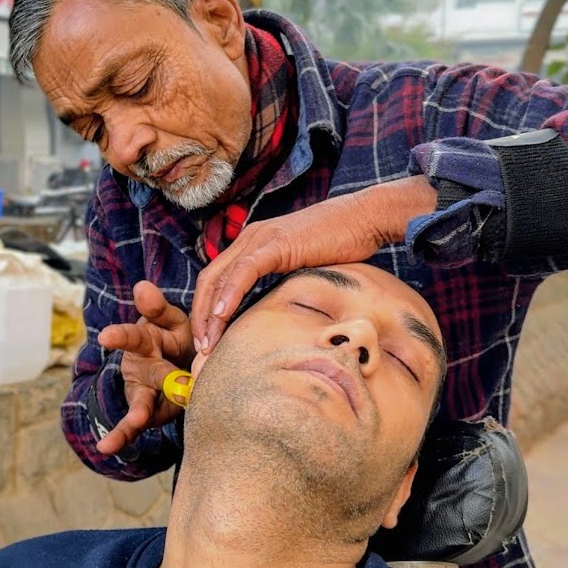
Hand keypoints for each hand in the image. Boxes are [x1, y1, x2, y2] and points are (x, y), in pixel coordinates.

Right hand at [95, 281, 193, 454]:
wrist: (178, 362)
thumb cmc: (175, 337)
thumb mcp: (171, 319)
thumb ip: (158, 309)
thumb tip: (142, 287)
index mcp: (144, 339)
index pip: (131, 335)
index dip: (119, 337)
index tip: (105, 338)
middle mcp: (137, 366)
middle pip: (149, 372)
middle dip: (161, 378)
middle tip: (182, 386)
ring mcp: (140, 391)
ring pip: (137, 404)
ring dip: (135, 415)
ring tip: (133, 422)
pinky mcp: (146, 413)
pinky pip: (134, 425)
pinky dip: (121, 436)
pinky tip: (105, 448)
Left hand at [191, 176, 436, 353]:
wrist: (367, 218)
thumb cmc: (342, 246)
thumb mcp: (303, 270)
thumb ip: (283, 285)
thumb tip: (276, 319)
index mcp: (253, 244)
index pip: (216, 280)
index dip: (206, 310)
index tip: (208, 341)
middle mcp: (250, 238)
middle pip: (209, 280)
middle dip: (201, 317)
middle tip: (202, 349)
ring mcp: (261, 238)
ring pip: (220, 276)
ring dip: (210, 313)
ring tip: (208, 342)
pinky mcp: (277, 242)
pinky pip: (245, 270)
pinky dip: (230, 293)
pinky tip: (223, 315)